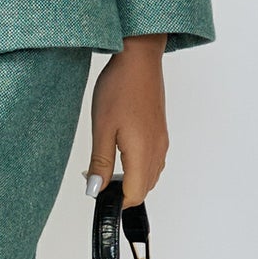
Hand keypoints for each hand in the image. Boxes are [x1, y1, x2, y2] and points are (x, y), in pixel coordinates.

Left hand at [84, 34, 167, 208]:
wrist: (139, 59)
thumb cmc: (120, 87)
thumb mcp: (102, 128)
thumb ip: (100, 162)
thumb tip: (96, 189)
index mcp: (143, 152)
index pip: (134, 194)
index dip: (116, 200)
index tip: (98, 191)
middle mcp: (157, 149)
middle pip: (144, 188)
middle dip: (122, 191)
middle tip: (97, 177)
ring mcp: (161, 141)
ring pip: (150, 175)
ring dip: (130, 179)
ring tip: (106, 165)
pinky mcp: (160, 132)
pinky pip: (153, 161)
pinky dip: (138, 166)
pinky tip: (122, 153)